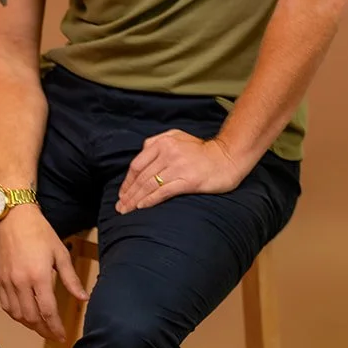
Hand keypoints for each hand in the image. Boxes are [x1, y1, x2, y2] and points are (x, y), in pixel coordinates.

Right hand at [0, 206, 88, 340]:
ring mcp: (7, 281)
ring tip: (41, 328)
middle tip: (53, 335)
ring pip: (17, 314)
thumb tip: (83, 298)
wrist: (13, 217)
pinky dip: (15, 315)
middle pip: (32, 317)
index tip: (63, 336)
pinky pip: (5, 305)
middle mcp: (21, 282)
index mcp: (39, 276)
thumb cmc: (39, 232)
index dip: (56, 327)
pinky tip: (24, 316)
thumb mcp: (60, 253)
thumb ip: (71, 279)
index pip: (48, 311)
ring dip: (30, 325)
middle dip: (44, 330)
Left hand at [115, 131, 243, 213]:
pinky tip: (142, 207)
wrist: (227, 158)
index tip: (122, 193)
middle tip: (120, 207)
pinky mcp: (188, 181)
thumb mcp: (178, 137)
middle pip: (141, 177)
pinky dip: (150, 200)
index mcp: (163, 142)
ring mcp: (178, 167)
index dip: (127, 181)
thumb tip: (141, 153)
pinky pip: (163, 192)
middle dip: (128, 194)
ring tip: (127, 210)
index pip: (137, 164)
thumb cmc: (202, 151)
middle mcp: (168, 153)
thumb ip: (158, 142)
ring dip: (135, 200)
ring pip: (150, 185)